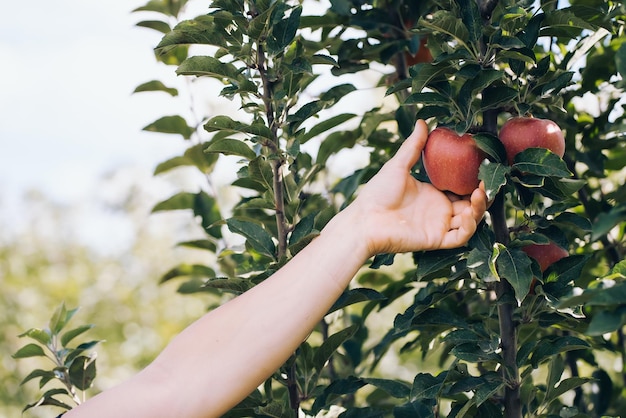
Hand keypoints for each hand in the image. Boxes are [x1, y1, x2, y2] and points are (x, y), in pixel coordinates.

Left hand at [348, 120, 486, 255]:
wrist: (365, 220)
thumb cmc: (377, 193)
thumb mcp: (398, 165)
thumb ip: (413, 146)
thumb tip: (423, 121)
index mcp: (433, 195)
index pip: (461, 190)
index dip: (474, 182)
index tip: (484, 167)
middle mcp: (438, 211)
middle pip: (470, 205)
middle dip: (482, 195)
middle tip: (487, 182)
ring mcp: (438, 226)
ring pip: (469, 221)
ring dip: (479, 209)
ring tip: (480, 193)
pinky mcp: (436, 240)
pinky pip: (460, 237)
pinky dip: (469, 227)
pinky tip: (469, 213)